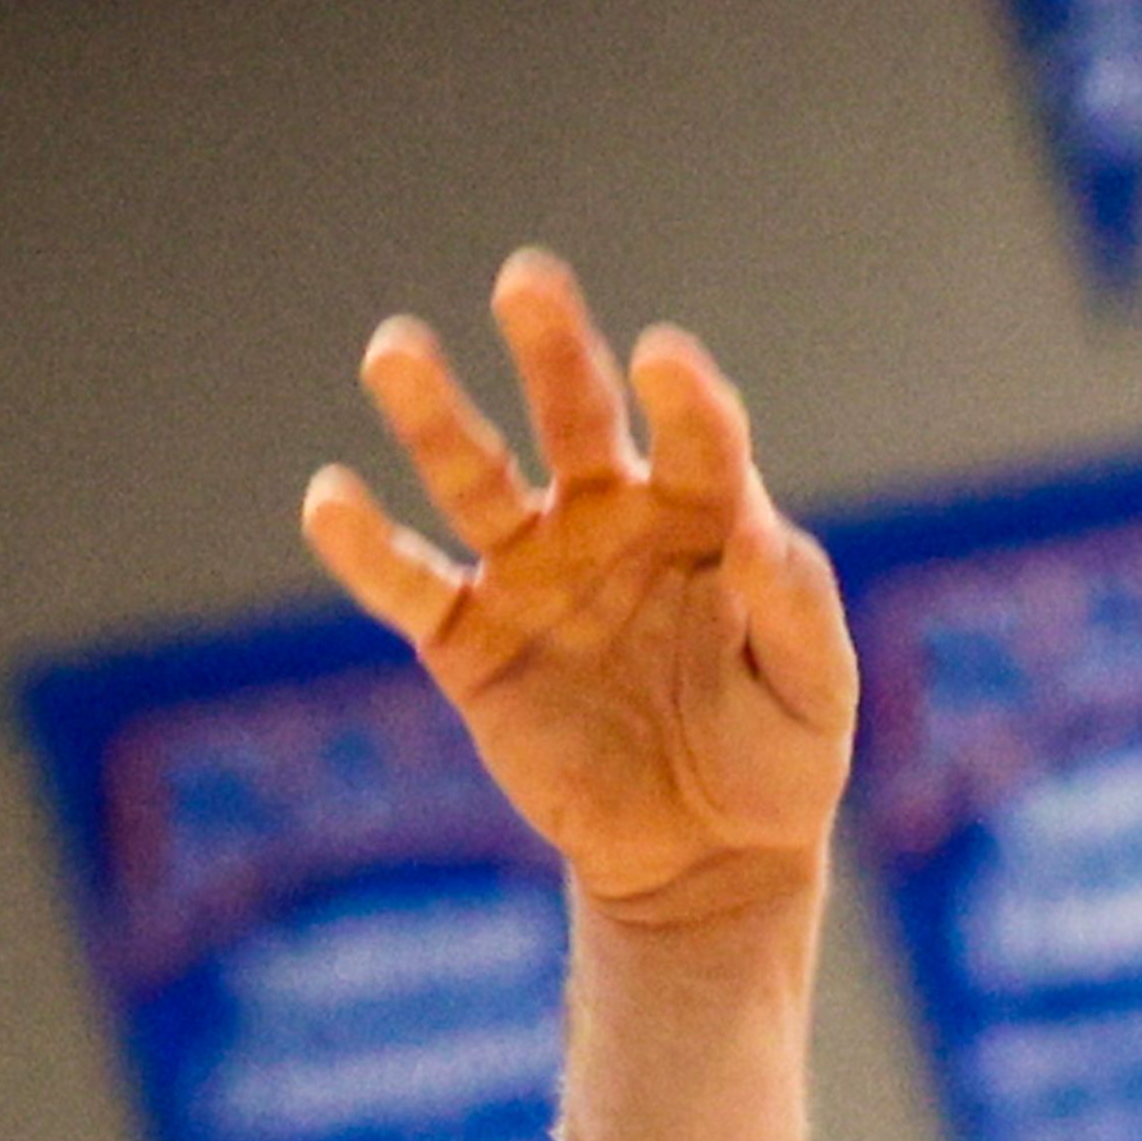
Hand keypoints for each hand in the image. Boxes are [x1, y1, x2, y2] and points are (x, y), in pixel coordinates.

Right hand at [304, 251, 853, 930]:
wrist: (700, 857)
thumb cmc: (775, 757)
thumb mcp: (812, 688)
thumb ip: (789, 603)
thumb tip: (750, 526)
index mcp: (704, 513)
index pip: (697, 436)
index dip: (684, 398)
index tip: (661, 359)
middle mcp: (608, 520)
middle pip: (573, 417)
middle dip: (552, 350)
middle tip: (526, 282)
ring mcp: (531, 575)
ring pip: (475, 480)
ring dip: (434, 416)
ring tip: (395, 350)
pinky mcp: (469, 644)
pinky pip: (410, 586)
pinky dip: (365, 547)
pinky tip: (329, 497)